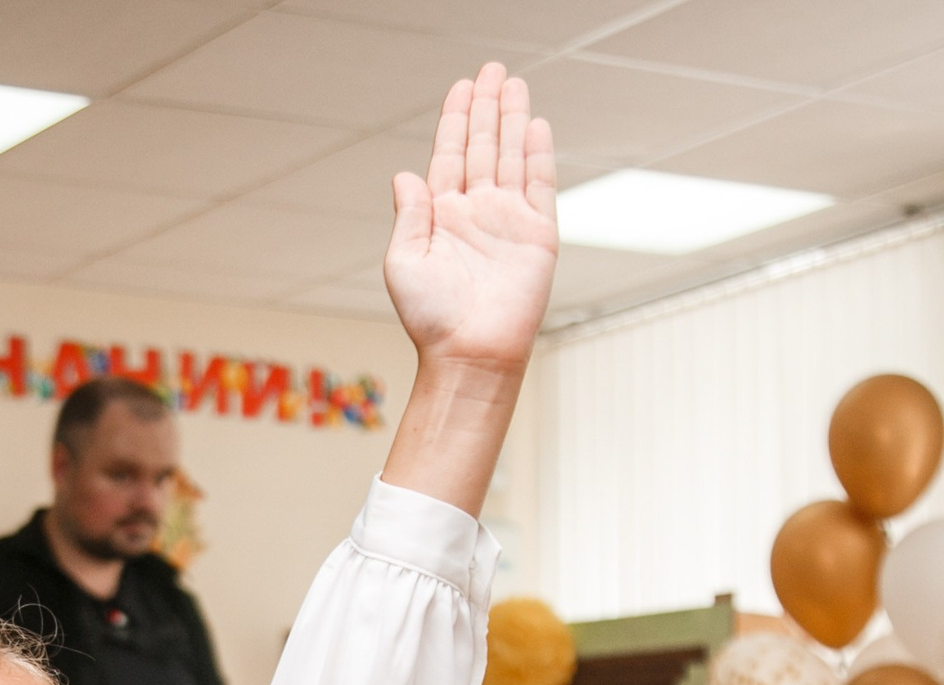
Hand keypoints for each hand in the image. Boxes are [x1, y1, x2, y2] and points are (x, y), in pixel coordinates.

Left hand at [385, 65, 555, 374]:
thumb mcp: (404, 263)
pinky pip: (539, 186)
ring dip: (512, 119)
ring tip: (514, 83)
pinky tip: (534, 126)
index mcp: (441, 216)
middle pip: (483, 147)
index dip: (456, 120)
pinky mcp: (537, 237)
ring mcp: (507, 222)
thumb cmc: (430, 319)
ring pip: (511, 157)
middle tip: (492, 70)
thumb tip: (405, 174)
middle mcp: (475, 213)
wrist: (470, 354)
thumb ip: (408, 216)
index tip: (462, 87)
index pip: (450, 155)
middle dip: (487, 107)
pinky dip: (537, 155)